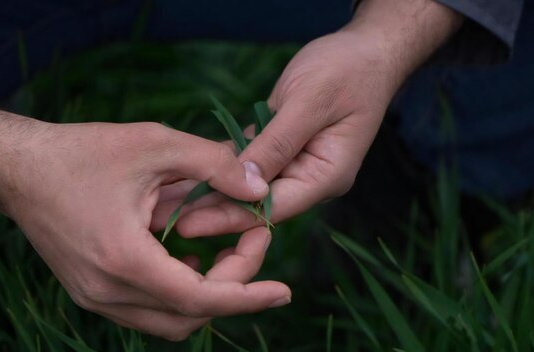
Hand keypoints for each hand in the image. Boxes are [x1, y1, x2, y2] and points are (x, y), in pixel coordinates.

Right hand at [0, 104, 290, 340]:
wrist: (17, 169)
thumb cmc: (82, 152)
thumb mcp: (154, 143)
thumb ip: (214, 164)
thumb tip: (261, 190)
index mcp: (124, 259)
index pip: (200, 299)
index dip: (248, 297)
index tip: (284, 289)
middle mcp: (106, 290)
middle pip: (189, 315)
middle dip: (233, 287)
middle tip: (253, 243)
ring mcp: (94, 296)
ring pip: (167, 320)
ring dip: (206, 294)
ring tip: (229, 253)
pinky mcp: (89, 291)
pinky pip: (145, 309)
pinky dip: (177, 292)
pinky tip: (188, 255)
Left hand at [173, 0, 462, 235]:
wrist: (365, 51)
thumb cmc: (345, 71)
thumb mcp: (309, 103)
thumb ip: (277, 143)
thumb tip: (244, 181)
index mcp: (326, 175)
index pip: (273, 207)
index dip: (230, 217)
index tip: (189, 225)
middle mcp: (311, 177)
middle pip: (258, 202)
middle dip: (215, 209)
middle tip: (168, 218)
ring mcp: (297, 164)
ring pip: (250, 184)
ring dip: (213, 190)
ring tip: (170, 200)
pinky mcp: (284, 148)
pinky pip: (250, 161)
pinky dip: (223, 165)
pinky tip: (190, 170)